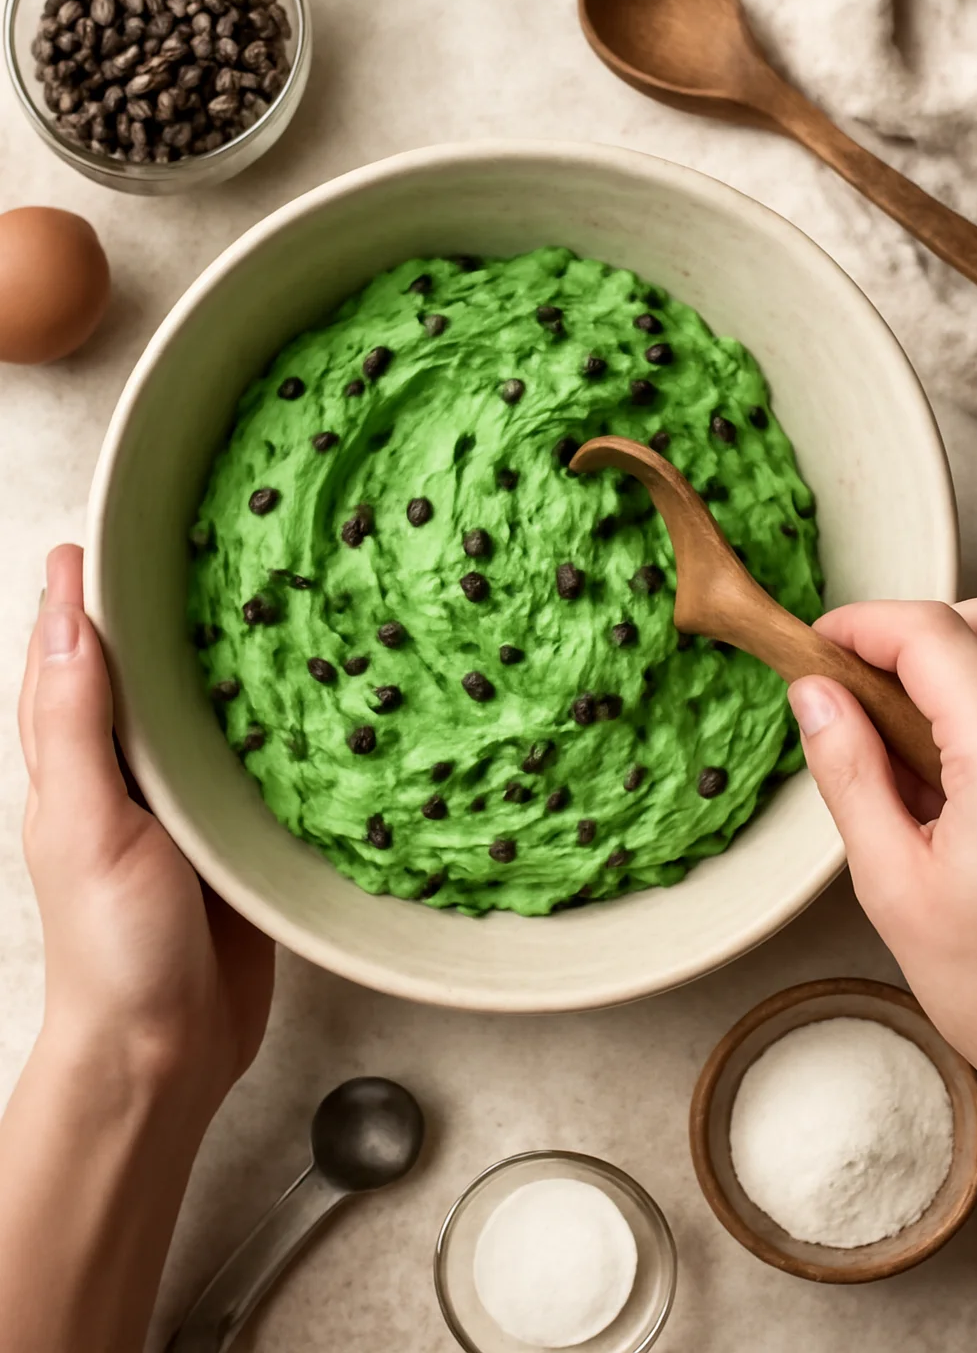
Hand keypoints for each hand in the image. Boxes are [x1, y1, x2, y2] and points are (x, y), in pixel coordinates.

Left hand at [19, 544, 273, 1116]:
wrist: (170, 1050)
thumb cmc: (113, 946)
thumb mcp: (85, 824)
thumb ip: (75, 725)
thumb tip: (61, 615)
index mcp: (79, 758)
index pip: (77, 647)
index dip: (92, 583)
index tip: (126, 520)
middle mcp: (135, 767)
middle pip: (153, 666)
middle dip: (175, 602)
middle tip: (224, 533)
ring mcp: (193, 798)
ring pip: (215, 705)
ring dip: (238, 653)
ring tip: (280, 587)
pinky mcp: (245, 828)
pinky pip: (265, 758)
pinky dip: (285, 719)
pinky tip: (321, 688)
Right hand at [788, 597, 976, 1113]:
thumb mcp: (894, 884)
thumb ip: (850, 774)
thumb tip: (815, 696)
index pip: (933, 635)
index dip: (863, 625)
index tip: (816, 646)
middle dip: (910, 637)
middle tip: (850, 687)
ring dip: (949, 670)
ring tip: (898, 744)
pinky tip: (949, 776)